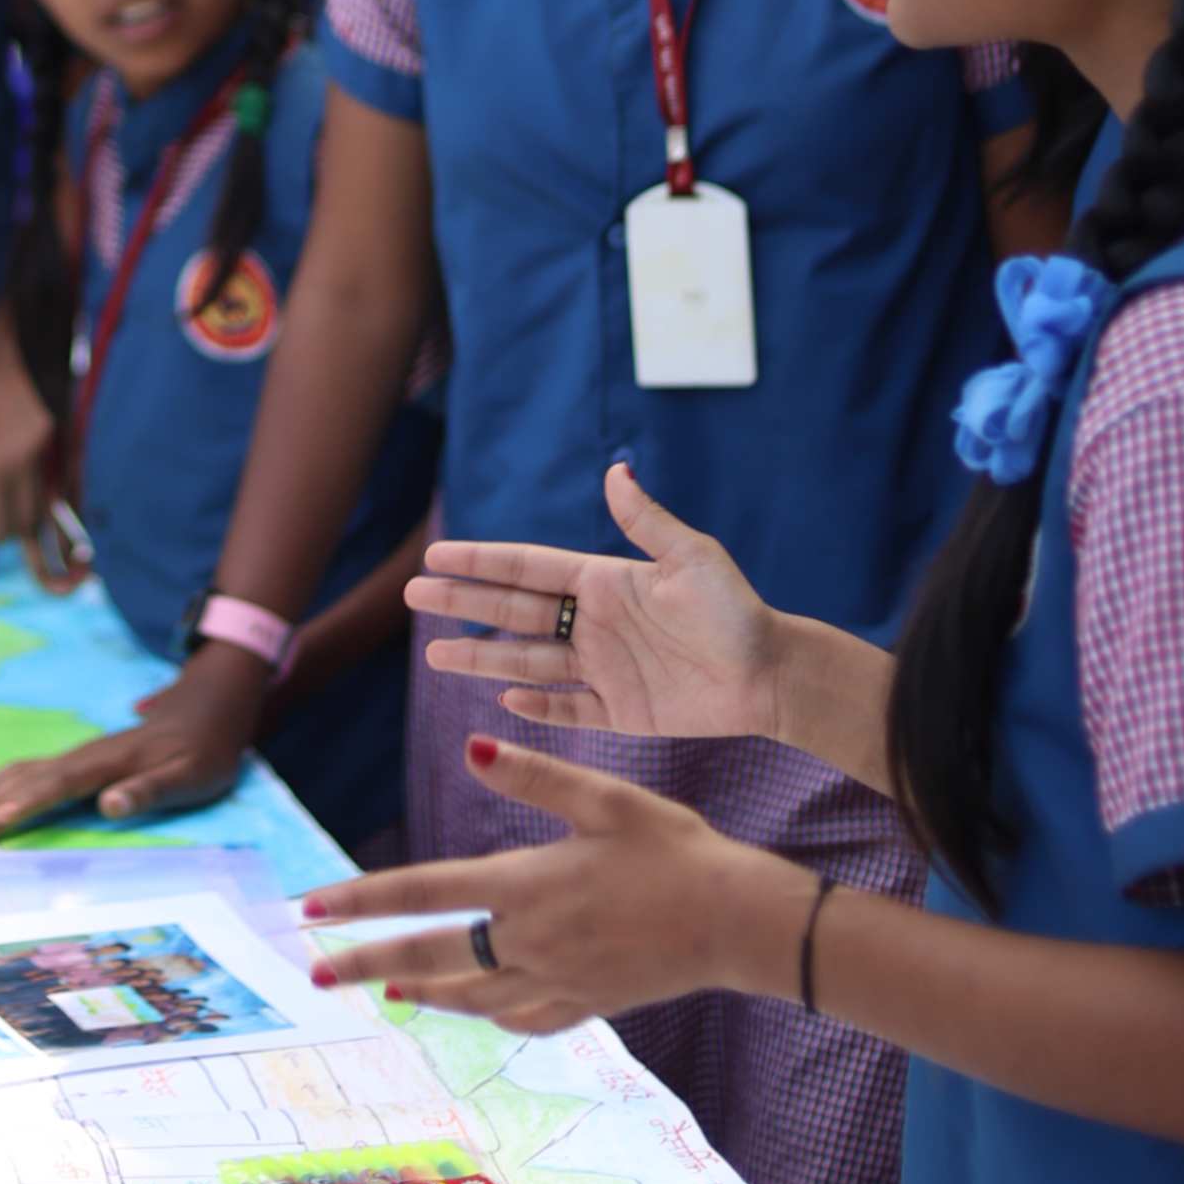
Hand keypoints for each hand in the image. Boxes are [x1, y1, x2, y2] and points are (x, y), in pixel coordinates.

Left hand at [0, 310, 60, 577]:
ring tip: (40, 560)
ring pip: (35, 517)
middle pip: (7, 525)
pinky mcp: (66, 452)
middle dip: (5, 541)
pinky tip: (76, 551)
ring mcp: (37, 460)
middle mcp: (1, 465)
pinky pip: (66, 500)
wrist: (29, 336)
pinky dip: (69, 527)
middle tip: (3, 556)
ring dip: (34, 536)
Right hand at [0, 644, 268, 840]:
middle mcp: (87, 755)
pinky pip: (34, 769)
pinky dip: (3, 781)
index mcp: (109, 762)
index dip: (23, 805)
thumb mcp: (191, 776)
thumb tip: (108, 806)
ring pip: (26, 769)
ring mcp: (82, 754)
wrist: (210, 707)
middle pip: (30, 777)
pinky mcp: (84, 758)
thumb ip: (149, 791)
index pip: (57, 786)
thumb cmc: (205, 750)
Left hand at [302, 737, 801, 1031]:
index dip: (361, 899)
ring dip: (422, 991)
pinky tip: (477, 1009)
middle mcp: (528, 941)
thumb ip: (534, 775)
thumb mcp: (605, 799)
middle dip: (366, 961)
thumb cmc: (676, 851)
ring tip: (387, 989)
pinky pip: (520, 1016)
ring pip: (469, 995)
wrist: (738, 924)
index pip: (422, 892)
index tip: (310, 908)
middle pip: (429, 955)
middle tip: (314, 971)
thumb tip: (472, 743)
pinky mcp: (587, 1004)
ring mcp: (556, 980)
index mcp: (525, 886)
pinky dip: (488, 1014)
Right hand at [408, 462, 781, 743]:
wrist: (771, 673)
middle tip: (412, 597)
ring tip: (434, 656)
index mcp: (604, 582)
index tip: (436, 556)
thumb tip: (615, 471)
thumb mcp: (693, 558)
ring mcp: (603, 669)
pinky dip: (535, 707)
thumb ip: (647, 521)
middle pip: (513, 614)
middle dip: (462, 605)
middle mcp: (594, 624)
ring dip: (481, 659)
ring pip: (527, 663)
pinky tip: (503, 701)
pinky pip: (568, 709)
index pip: (528, 570)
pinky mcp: (621, 712)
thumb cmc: (736, 610)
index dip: (481, 563)